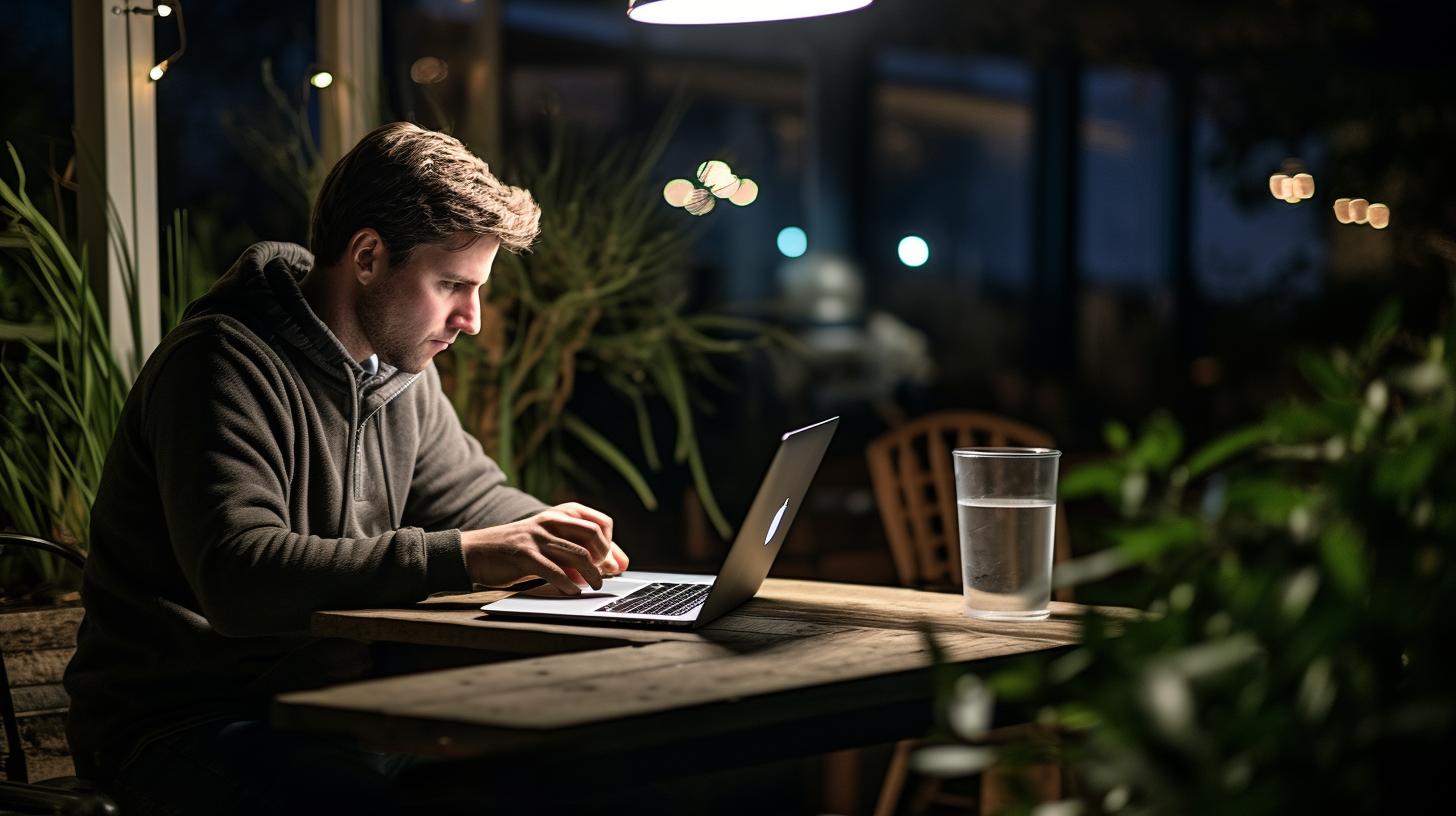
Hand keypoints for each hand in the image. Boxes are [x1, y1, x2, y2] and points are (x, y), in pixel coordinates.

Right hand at [460, 503, 624, 594]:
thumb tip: (620, 564)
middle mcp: (550, 520)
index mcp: (560, 514)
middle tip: (604, 575)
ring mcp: (537, 536)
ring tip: (594, 586)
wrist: (477, 552)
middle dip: (604, 558)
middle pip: (593, 535)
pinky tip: (573, 592)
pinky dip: (568, 584)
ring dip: (591, 574)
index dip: (610, 544)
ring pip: (578, 554)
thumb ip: (582, 551)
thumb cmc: (519, 549)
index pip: (601, 523)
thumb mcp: (552, 544)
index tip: (609, 562)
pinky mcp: (524, 554)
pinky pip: (554, 570)